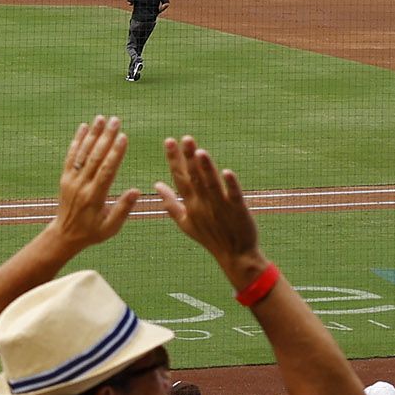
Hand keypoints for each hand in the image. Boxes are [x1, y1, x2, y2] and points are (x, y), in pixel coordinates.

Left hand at [49, 116, 145, 251]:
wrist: (64, 235)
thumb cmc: (92, 232)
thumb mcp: (111, 228)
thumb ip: (123, 209)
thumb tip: (137, 191)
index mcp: (94, 197)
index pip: (106, 171)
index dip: (115, 153)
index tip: (123, 137)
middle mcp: (81, 185)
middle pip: (95, 157)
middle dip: (106, 137)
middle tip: (115, 121)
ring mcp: (71, 180)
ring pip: (82, 153)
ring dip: (92, 134)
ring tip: (101, 118)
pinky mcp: (65, 177)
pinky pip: (71, 156)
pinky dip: (77, 141)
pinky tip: (83, 127)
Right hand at [159, 136, 260, 266]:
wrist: (234, 255)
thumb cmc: (209, 237)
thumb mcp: (185, 222)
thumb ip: (170, 203)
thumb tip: (156, 184)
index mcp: (190, 204)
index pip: (180, 178)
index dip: (175, 160)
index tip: (169, 141)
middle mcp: (203, 204)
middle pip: (194, 178)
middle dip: (189, 158)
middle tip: (185, 138)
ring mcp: (220, 207)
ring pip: (211, 185)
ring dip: (206, 168)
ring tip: (200, 151)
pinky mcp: (238, 211)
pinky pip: (234, 196)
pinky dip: (231, 185)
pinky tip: (227, 172)